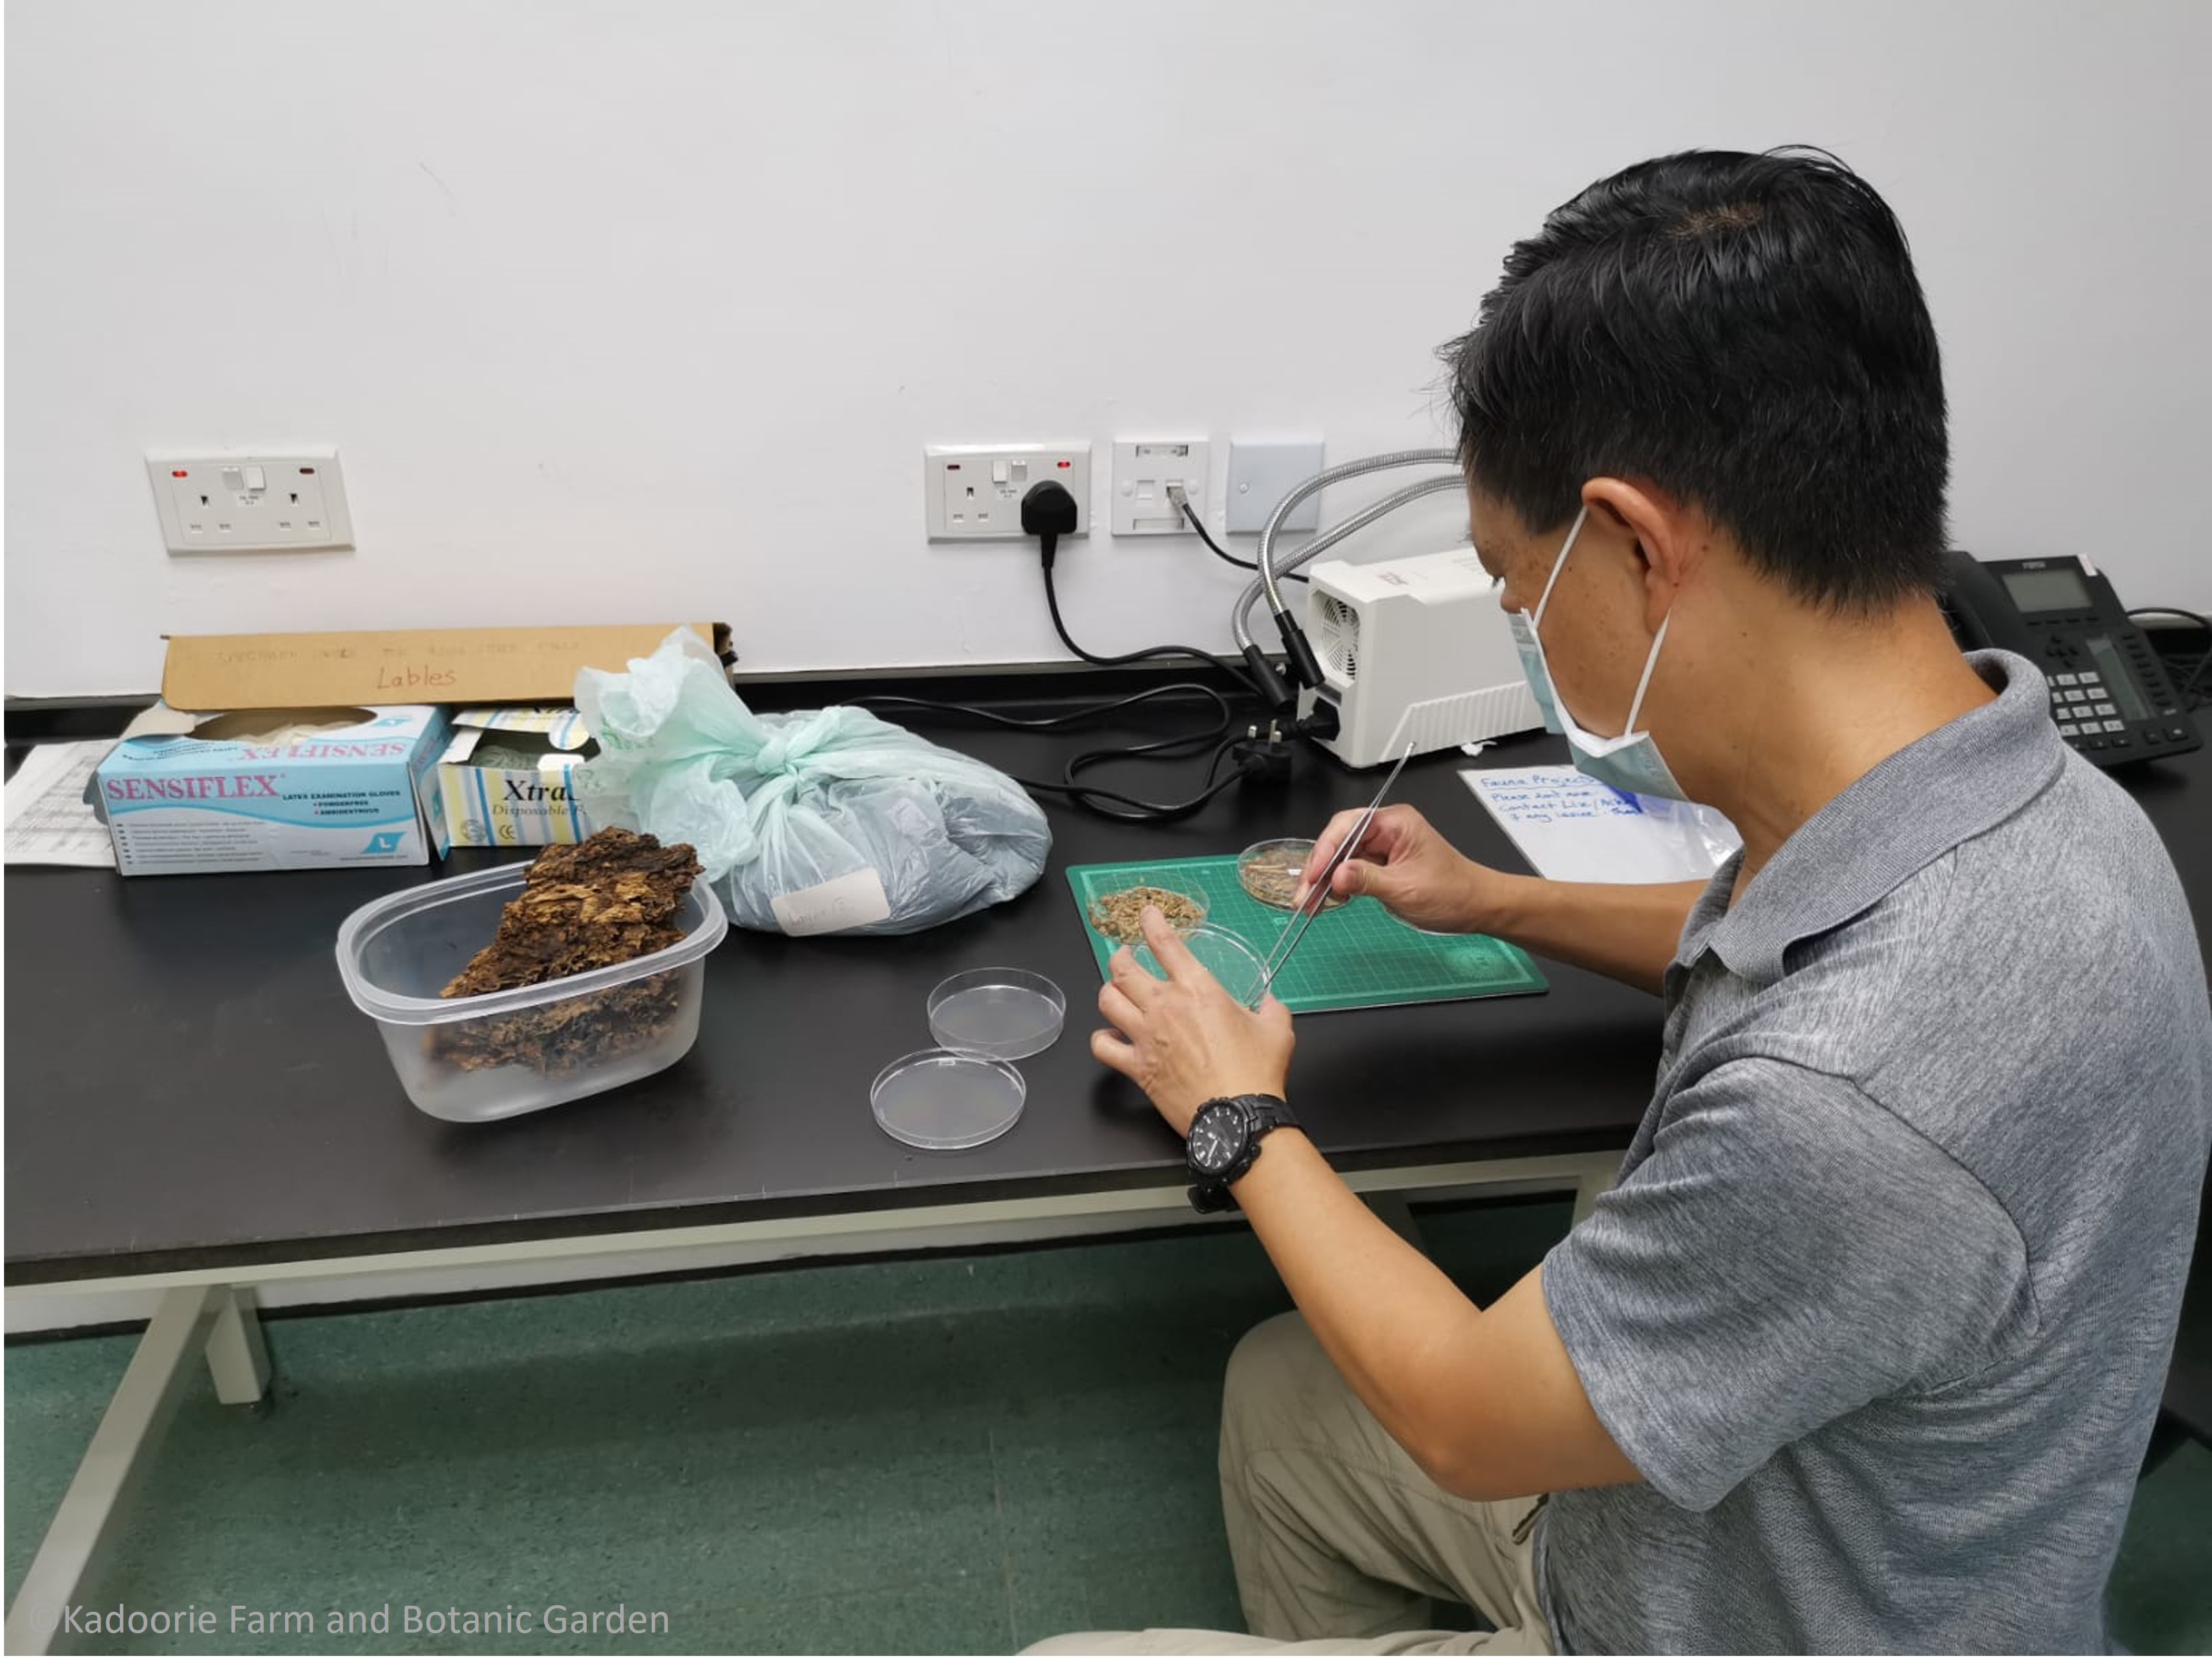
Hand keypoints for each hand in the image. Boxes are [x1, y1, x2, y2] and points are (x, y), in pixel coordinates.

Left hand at [1091, 905, 1295, 1137]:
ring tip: (1115, 991)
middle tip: (1124, 957)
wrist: (1238, 1117)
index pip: (1165, 943)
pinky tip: (1110, 1036)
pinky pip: (1102, 1046)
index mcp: (1198, 989)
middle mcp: (1165, 1007)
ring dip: (1109, 991)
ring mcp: (1146, 1036)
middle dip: (1120, 957)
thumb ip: (1271, 1008)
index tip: (1146, 914)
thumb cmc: (1256, 1073)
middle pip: (1124, 968)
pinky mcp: (1137, 1067)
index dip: (1152, 922)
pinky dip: (1102, 1038)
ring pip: (1107, 1000)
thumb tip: (1270, 1002)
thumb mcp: (1277, 1029)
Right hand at [1307, 804, 1497, 934]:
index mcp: (1395, 822)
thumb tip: (1334, 876)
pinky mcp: (1381, 866)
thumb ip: (1367, 880)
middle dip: (1319, 868)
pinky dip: (1337, 886)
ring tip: (1310, 904)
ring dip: (1324, 880)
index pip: (1348, 826)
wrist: (1476, 908)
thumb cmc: (1452, 893)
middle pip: (1339, 841)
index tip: (1314, 875)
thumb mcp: (1406, 889)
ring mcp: (1382, 848)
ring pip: (1341, 858)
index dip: (1326, 849)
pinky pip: (1351, 871)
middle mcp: (1386, 830)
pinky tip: (1328, 901)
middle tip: (1304, 896)